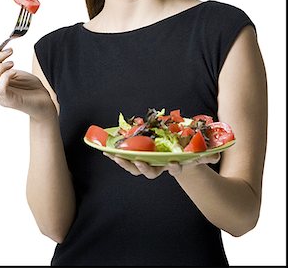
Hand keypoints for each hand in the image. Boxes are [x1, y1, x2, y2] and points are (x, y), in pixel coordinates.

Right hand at [0, 49, 56, 120]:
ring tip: (12, 63)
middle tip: (9, 53)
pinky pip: (0, 88)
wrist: (45, 101)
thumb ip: (2, 68)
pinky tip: (14, 72)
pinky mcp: (11, 101)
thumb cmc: (30, 88)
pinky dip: (6, 76)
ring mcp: (1, 99)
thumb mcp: (14, 73)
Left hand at [103, 152, 220, 178]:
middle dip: (145, 168)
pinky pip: (125, 158)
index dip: (173, 168)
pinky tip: (105, 150)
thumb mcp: (197, 153)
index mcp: (173, 164)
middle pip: (150, 172)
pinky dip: (116, 155)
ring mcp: (147, 163)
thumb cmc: (186, 152)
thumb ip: (207, 155)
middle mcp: (159, 166)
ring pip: (135, 167)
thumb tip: (217, 156)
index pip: (174, 168)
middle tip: (141, 162)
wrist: (175, 154)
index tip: (174, 163)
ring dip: (125, 162)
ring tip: (115, 156)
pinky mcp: (137, 158)